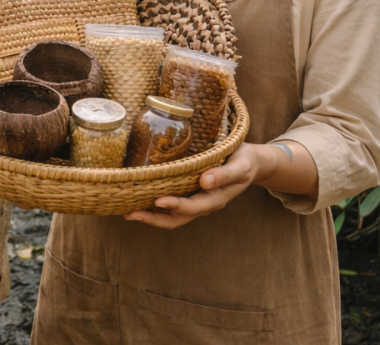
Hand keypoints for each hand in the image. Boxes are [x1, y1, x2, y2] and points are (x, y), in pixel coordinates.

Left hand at [124, 143, 259, 228]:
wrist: (250, 162)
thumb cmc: (245, 161)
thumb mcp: (240, 166)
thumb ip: (225, 174)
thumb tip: (205, 182)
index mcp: (216, 199)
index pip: (193, 207)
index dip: (176, 206)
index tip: (158, 201)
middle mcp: (204, 203)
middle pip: (177, 219)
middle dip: (154, 219)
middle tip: (131, 214)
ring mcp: (196, 200)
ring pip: (172, 216)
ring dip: (151, 216)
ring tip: (128, 212)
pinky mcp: (190, 193)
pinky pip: (171, 205)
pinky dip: (155, 206)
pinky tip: (138, 200)